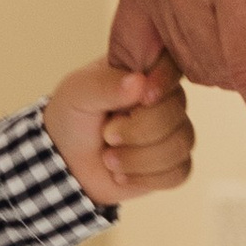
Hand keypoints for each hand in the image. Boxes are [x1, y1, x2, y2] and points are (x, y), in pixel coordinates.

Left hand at [43, 56, 196, 205]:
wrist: (67, 163)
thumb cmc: (74, 119)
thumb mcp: (78, 93)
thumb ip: (106, 85)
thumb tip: (140, 82)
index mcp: (146, 73)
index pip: (173, 67)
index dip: (164, 82)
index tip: (144, 97)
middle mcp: (166, 100)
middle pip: (175, 114)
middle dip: (136, 131)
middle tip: (107, 135)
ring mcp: (173, 132)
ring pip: (179, 145)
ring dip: (137, 159)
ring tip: (108, 158)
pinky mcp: (174, 165)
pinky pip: (179, 172)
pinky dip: (145, 178)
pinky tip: (123, 175)